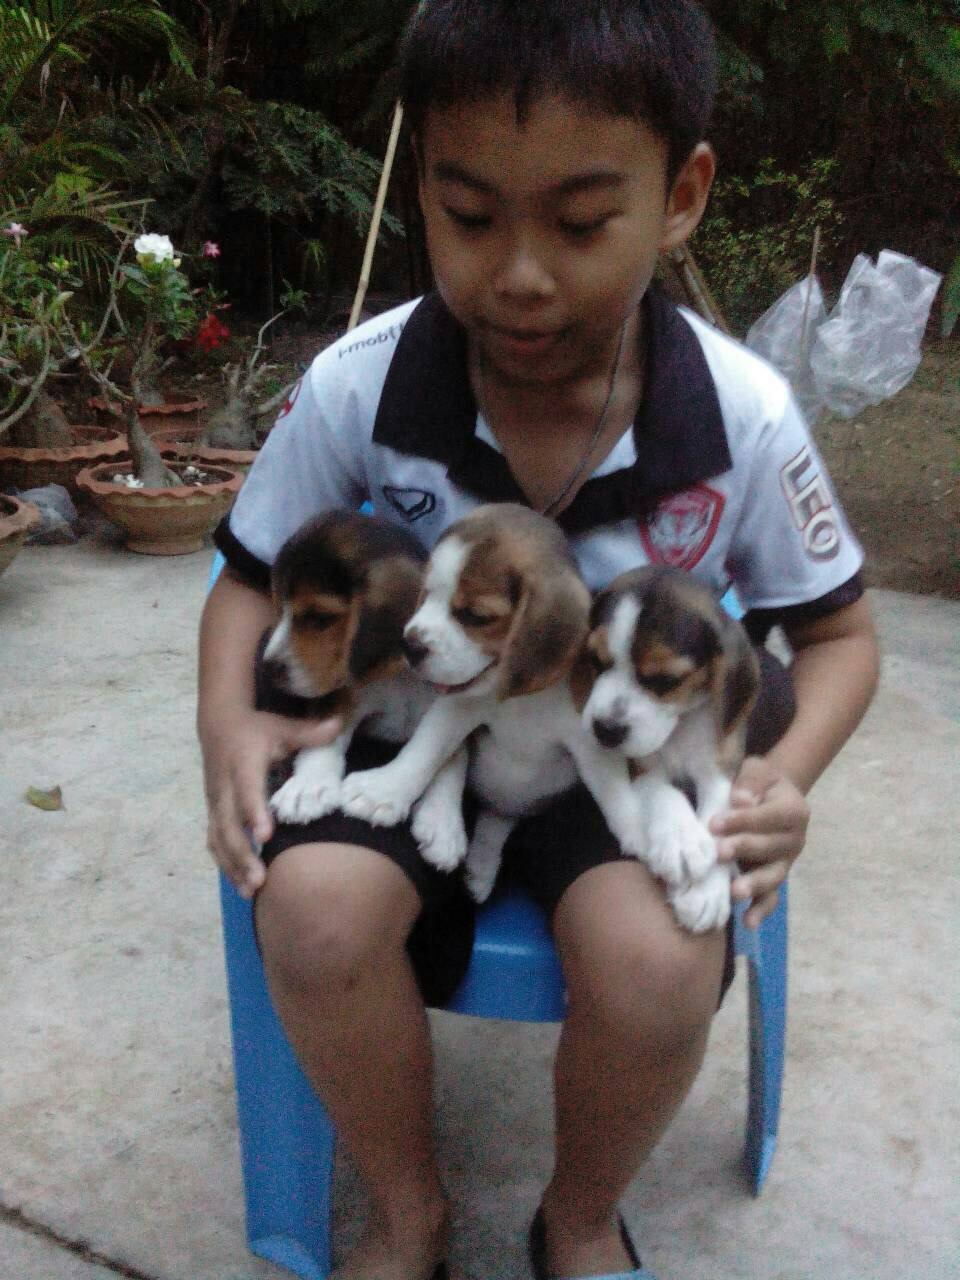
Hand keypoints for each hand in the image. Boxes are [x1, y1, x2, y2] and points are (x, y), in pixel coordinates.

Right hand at [200, 708, 340, 898]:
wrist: (218, 725)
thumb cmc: (257, 729)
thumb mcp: (282, 727)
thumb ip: (310, 732)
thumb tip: (340, 723)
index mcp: (242, 764)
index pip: (247, 790)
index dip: (254, 811)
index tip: (266, 835)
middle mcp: (224, 786)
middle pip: (227, 824)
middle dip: (242, 853)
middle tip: (261, 879)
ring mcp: (214, 803)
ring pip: (218, 839)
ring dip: (233, 866)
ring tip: (251, 891)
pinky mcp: (212, 814)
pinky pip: (214, 843)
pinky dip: (226, 865)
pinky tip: (242, 886)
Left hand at [708, 755, 808, 928]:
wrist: (772, 796)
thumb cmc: (760, 782)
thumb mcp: (757, 770)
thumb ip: (750, 781)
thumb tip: (741, 800)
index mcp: (794, 810)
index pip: (768, 817)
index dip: (742, 820)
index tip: (714, 823)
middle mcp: (795, 839)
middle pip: (770, 847)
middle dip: (743, 849)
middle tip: (719, 852)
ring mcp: (786, 862)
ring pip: (773, 876)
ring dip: (754, 884)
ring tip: (735, 892)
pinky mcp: (775, 877)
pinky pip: (771, 897)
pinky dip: (762, 910)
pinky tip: (748, 922)